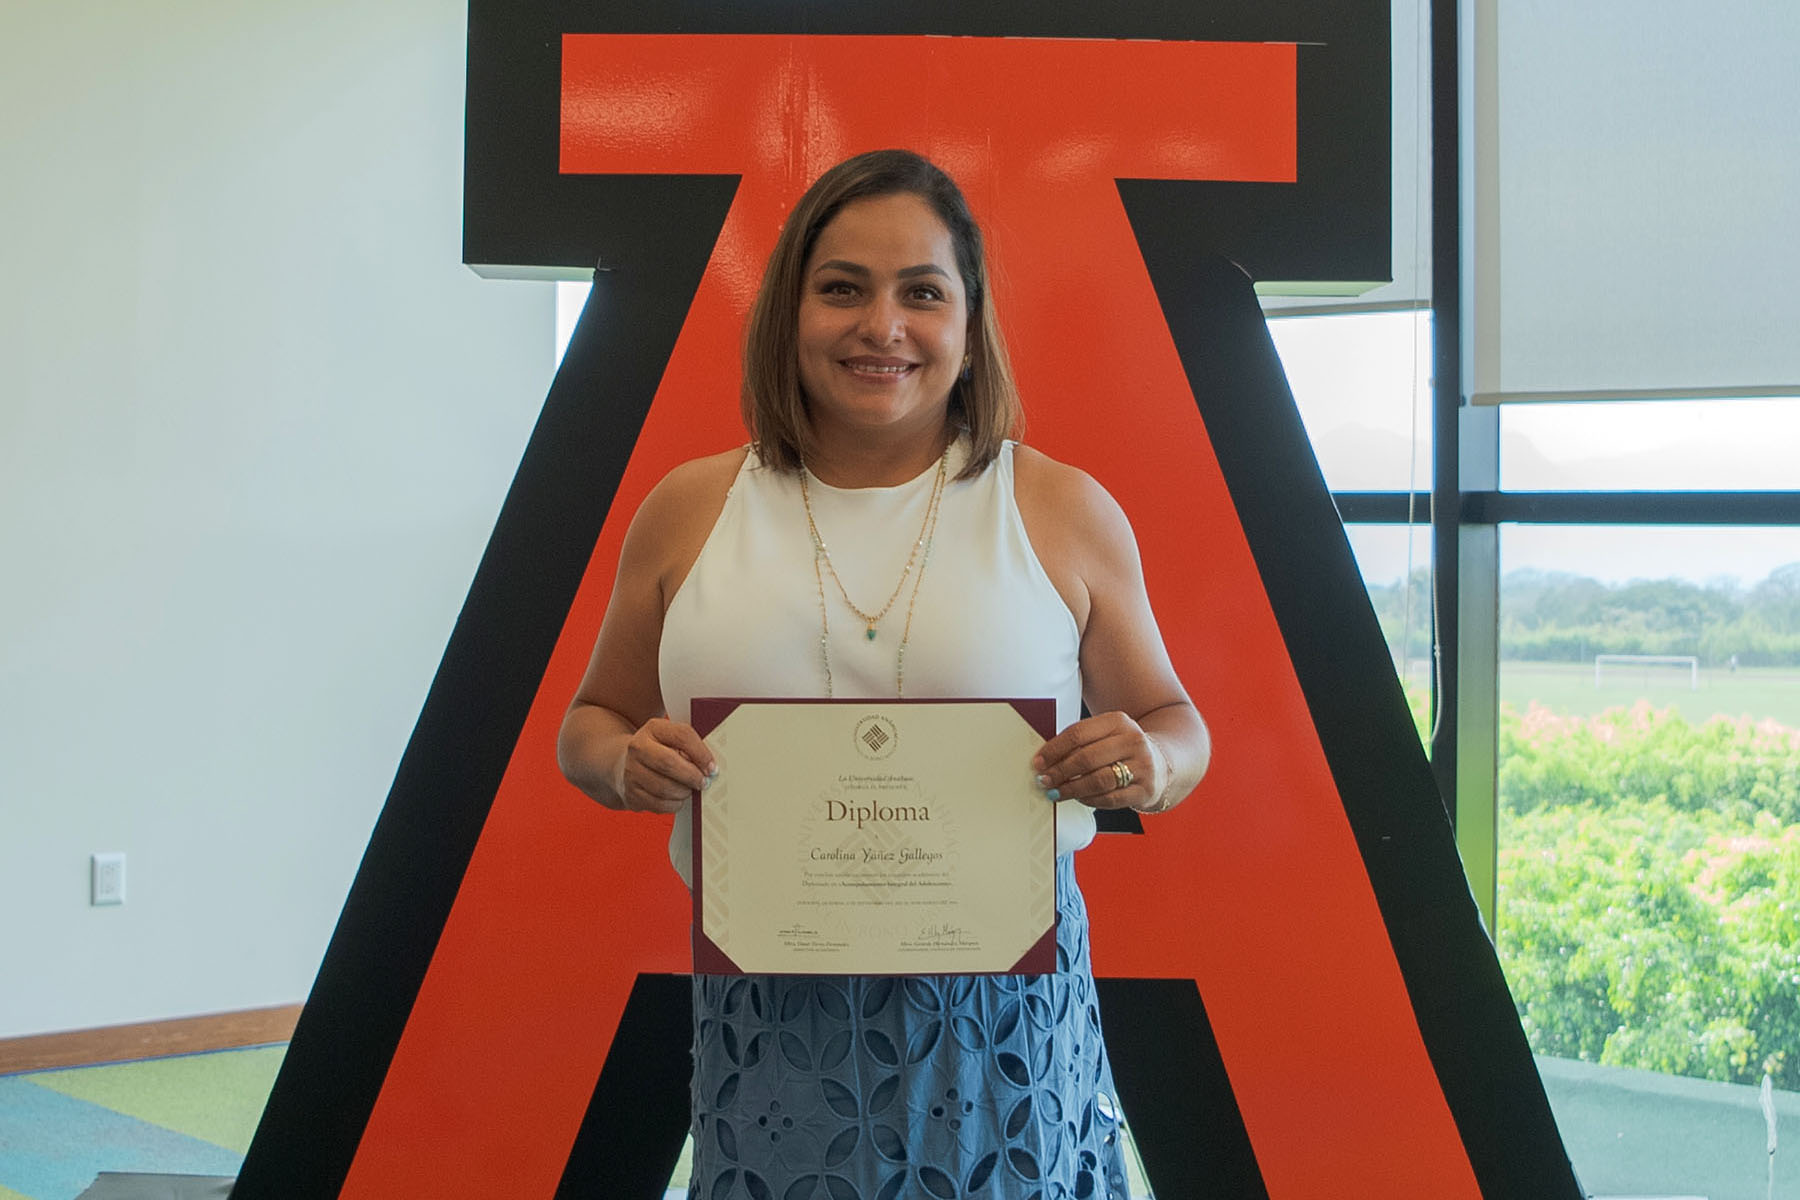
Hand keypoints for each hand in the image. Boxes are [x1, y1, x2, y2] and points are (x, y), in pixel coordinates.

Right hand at [612, 718, 716, 812]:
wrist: (625, 764)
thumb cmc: (659, 751)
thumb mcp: (672, 739)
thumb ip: (690, 747)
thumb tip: (710, 767)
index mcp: (653, 728)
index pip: (682, 735)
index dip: (701, 753)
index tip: (712, 768)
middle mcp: (638, 748)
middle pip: (668, 763)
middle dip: (692, 776)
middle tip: (704, 782)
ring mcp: (631, 772)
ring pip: (663, 788)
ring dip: (683, 792)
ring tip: (690, 789)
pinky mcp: (631, 794)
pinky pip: (658, 805)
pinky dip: (674, 804)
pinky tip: (677, 798)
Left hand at [1031, 711, 1168, 811]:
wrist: (1160, 764)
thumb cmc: (1120, 750)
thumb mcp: (1105, 736)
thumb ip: (1079, 743)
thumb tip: (1044, 760)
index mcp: (1118, 721)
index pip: (1078, 733)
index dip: (1054, 749)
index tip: (1037, 762)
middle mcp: (1133, 741)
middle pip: (1087, 757)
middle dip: (1060, 771)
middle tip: (1043, 780)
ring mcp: (1142, 766)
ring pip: (1099, 780)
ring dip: (1072, 788)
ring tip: (1056, 792)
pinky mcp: (1145, 789)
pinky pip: (1110, 798)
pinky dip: (1089, 800)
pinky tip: (1078, 798)